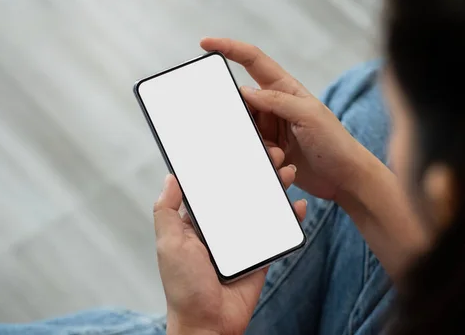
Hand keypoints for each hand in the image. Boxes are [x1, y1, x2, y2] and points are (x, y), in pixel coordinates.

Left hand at [154, 147, 305, 334]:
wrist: (209, 323)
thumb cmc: (184, 286)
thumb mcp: (169, 244)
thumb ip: (167, 211)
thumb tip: (170, 177)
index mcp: (198, 222)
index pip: (212, 187)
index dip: (224, 167)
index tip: (237, 146)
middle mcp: (221, 227)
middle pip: (241, 192)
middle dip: (255, 171)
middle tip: (269, 153)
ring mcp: (242, 239)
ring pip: (261, 207)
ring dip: (274, 188)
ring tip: (285, 171)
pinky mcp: (260, 253)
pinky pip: (276, 231)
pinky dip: (289, 218)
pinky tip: (297, 204)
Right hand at [201, 38, 364, 199]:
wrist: (345, 179)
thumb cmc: (335, 143)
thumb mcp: (309, 115)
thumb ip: (277, 100)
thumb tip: (246, 92)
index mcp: (285, 89)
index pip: (253, 61)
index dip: (230, 48)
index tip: (207, 44)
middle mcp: (275, 107)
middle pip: (242, 104)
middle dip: (242, 120)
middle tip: (262, 135)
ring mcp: (272, 130)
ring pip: (246, 132)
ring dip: (260, 146)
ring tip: (282, 156)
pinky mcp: (270, 152)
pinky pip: (254, 153)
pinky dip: (267, 161)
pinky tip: (286, 167)